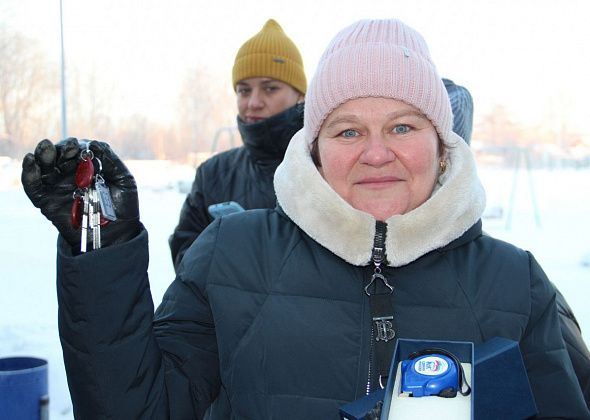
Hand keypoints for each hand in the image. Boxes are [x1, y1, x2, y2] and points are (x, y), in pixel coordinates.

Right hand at [22, 138, 140, 251]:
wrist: (117, 235)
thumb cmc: (122, 206)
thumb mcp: (124, 181)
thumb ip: (111, 162)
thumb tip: (93, 143)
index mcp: (88, 166)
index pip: (77, 149)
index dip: (76, 146)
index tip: (81, 149)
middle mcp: (70, 173)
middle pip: (58, 154)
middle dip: (60, 148)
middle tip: (68, 150)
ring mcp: (57, 186)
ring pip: (43, 165)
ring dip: (42, 154)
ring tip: (46, 150)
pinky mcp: (46, 201)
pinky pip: (33, 185)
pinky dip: (28, 172)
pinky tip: (30, 161)